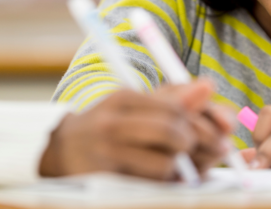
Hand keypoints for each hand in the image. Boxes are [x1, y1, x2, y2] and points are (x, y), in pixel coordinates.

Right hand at [39, 81, 228, 179]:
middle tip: (191, 148)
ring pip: (166, 162)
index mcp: (122, 99)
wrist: (60, 152)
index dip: (197, 120)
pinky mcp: (109, 180)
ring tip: (172, 165)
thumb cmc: (107, 126)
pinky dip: (164, 183)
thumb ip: (173, 97)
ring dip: (177, 168)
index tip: (200, 130)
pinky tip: (159, 177)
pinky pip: (152, 184)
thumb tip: (209, 86)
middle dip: (190, 143)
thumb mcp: (133, 106)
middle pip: (170, 131)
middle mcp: (112, 123)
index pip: (174, 106)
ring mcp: (109, 153)